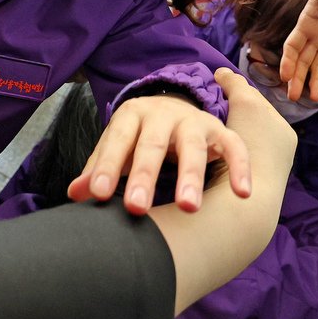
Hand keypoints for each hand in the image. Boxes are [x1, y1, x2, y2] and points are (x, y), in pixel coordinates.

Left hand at [68, 76, 254, 214]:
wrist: (174, 110)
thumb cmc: (139, 138)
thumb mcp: (118, 148)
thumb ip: (99, 169)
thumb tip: (75, 193)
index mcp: (132, 115)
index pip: (117, 140)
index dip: (107, 167)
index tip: (98, 195)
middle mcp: (164, 114)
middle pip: (153, 144)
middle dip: (144, 176)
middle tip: (136, 208)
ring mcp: (194, 122)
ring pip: (193, 147)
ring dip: (190, 176)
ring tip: (187, 208)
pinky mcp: (220, 132)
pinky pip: (234, 147)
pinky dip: (240, 168)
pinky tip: (242, 194)